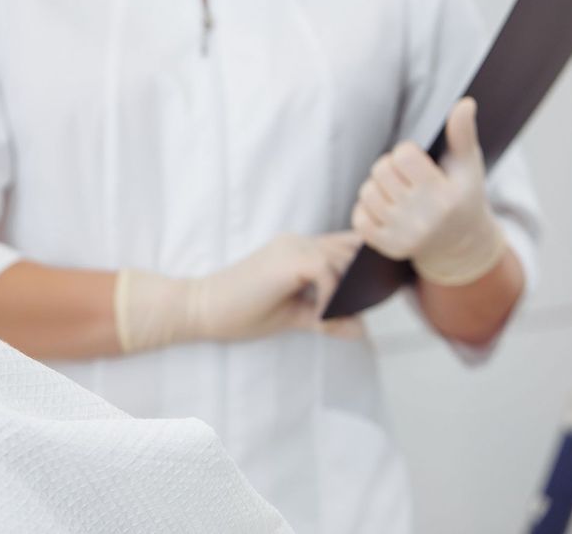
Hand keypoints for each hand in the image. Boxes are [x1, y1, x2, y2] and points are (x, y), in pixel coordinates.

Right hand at [114, 232, 361, 351]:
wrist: (201, 308)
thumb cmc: (239, 312)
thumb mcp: (292, 316)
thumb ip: (325, 318)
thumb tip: (360, 329)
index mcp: (297, 249)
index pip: (345, 245)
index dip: (364, 265)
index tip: (371, 294)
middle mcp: (298, 241)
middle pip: (353, 250)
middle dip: (365, 280)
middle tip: (363, 310)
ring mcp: (293, 247)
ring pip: (345, 260)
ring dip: (349, 292)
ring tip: (338, 318)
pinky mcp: (288, 260)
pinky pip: (328, 273)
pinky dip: (331, 299)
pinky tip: (318, 319)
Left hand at [351, 97, 505, 285]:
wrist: (461, 245)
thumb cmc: (463, 196)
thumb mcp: (468, 166)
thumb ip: (463, 134)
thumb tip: (464, 103)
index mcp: (445, 196)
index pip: (403, 155)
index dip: (407, 153)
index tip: (418, 162)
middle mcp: (424, 218)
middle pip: (381, 170)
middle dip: (390, 167)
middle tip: (406, 177)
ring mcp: (404, 235)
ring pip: (367, 191)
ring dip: (378, 186)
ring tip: (397, 191)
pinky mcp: (387, 247)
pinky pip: (358, 216)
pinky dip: (367, 208)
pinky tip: (387, 209)